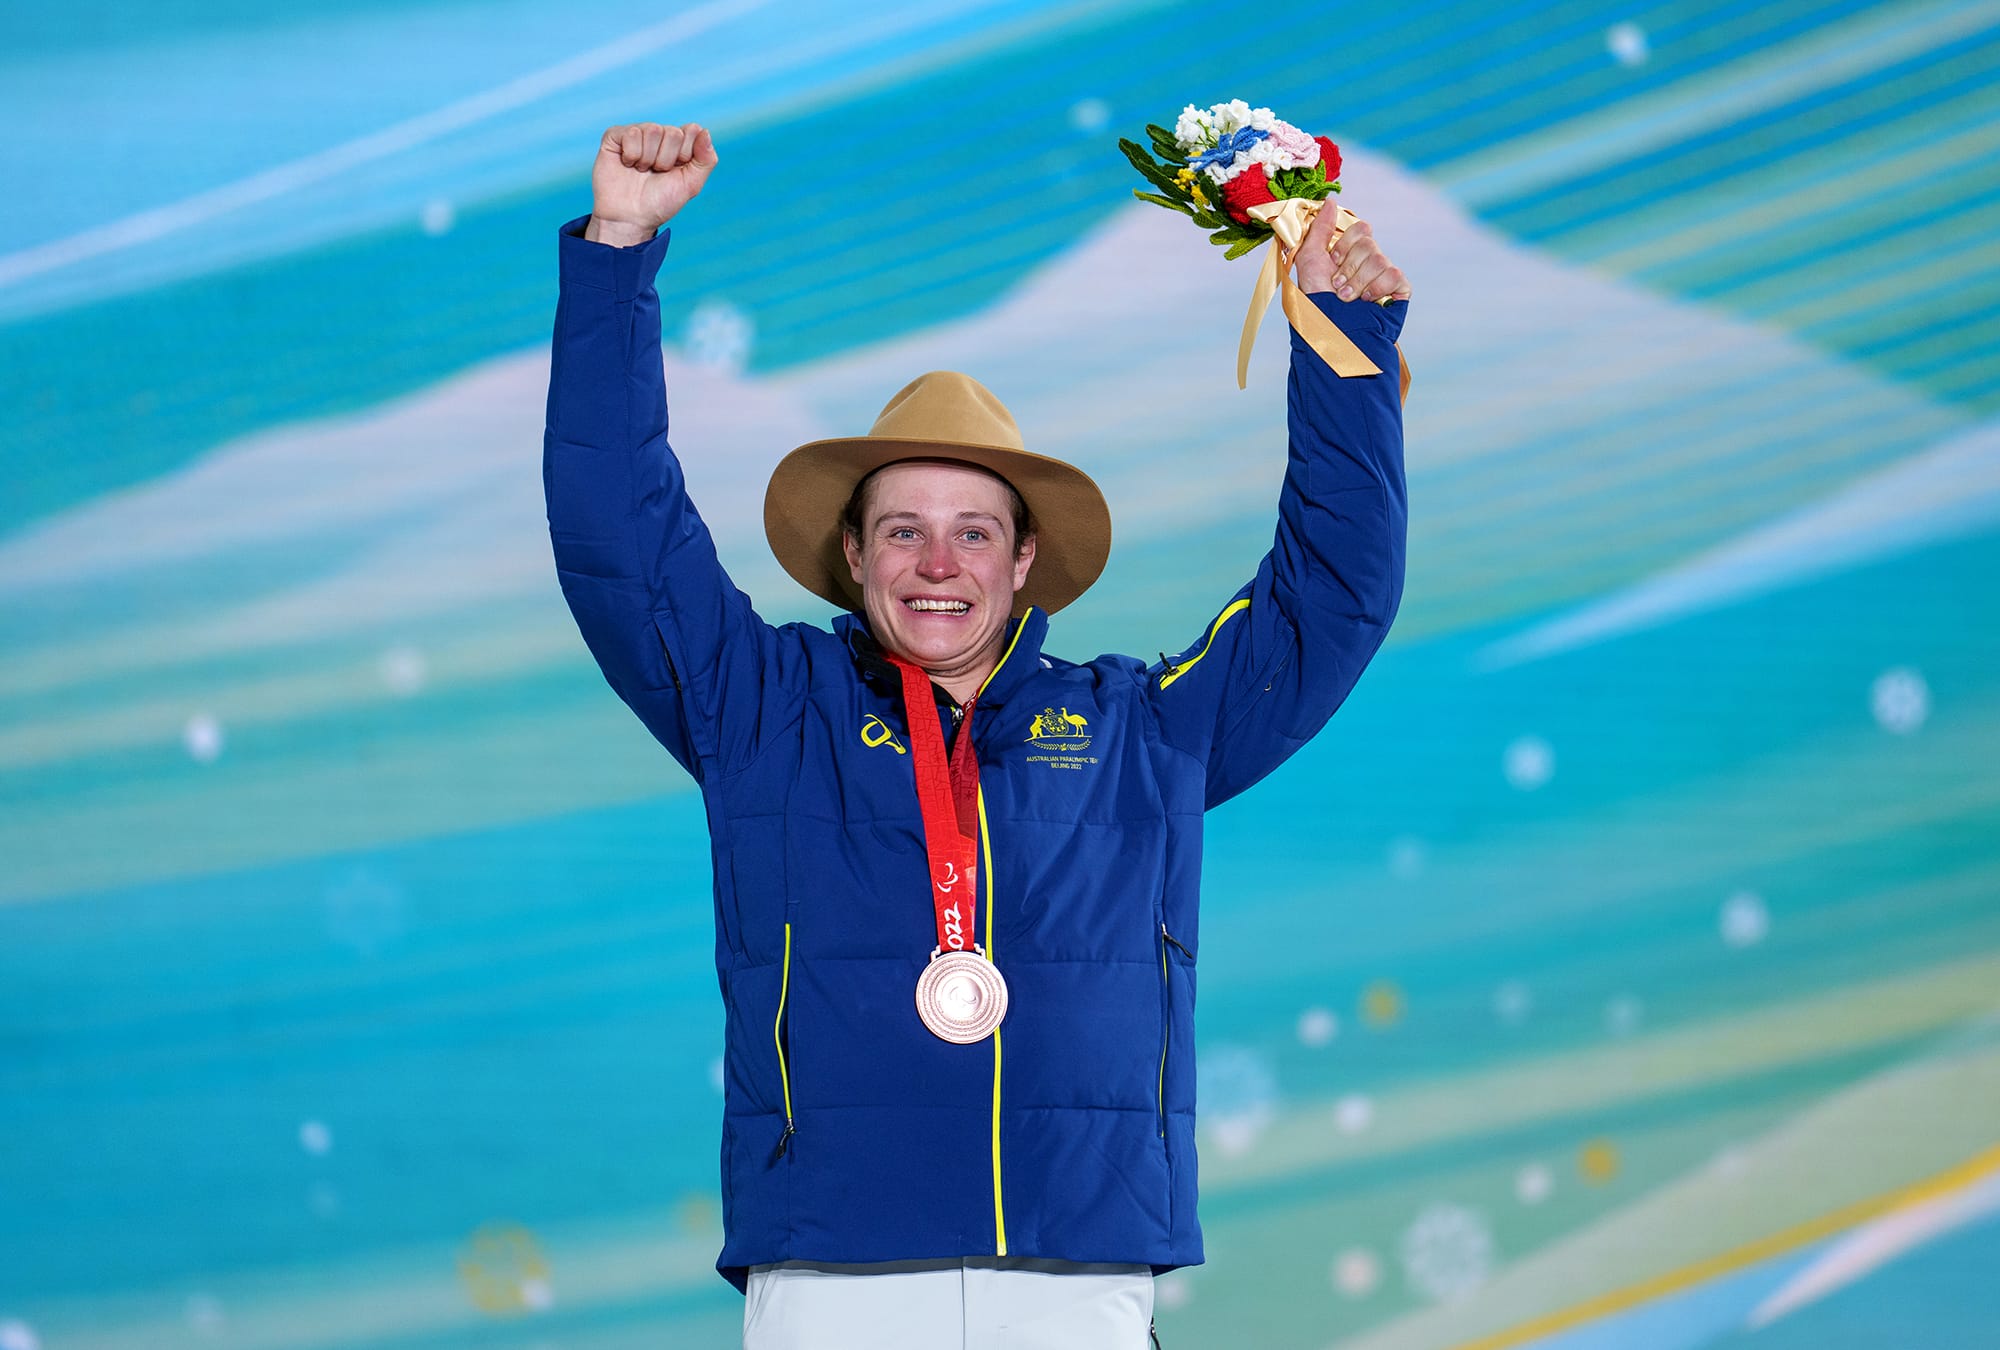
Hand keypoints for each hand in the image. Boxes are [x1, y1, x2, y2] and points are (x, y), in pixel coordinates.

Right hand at [586, 122, 717, 245]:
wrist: (631, 218)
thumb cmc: (660, 202)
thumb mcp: (691, 185)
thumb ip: (706, 160)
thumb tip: (705, 131)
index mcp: (679, 144)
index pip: (692, 130)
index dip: (685, 154)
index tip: (676, 171)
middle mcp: (659, 135)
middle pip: (673, 132)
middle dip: (666, 160)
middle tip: (656, 173)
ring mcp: (637, 133)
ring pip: (652, 130)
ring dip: (648, 159)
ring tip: (641, 171)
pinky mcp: (616, 136)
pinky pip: (631, 133)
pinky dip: (631, 155)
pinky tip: (627, 164)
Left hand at [1294, 206, 1409, 303]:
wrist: (1331, 331)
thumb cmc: (1317, 300)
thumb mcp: (1309, 260)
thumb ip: (1320, 228)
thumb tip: (1331, 200)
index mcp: (1351, 252)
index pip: (1360, 229)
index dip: (1345, 245)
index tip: (1333, 261)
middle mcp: (1369, 261)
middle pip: (1368, 243)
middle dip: (1348, 267)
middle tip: (1338, 286)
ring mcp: (1385, 275)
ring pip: (1379, 259)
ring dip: (1358, 282)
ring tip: (1348, 298)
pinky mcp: (1398, 290)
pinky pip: (1394, 274)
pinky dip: (1377, 288)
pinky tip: (1368, 301)